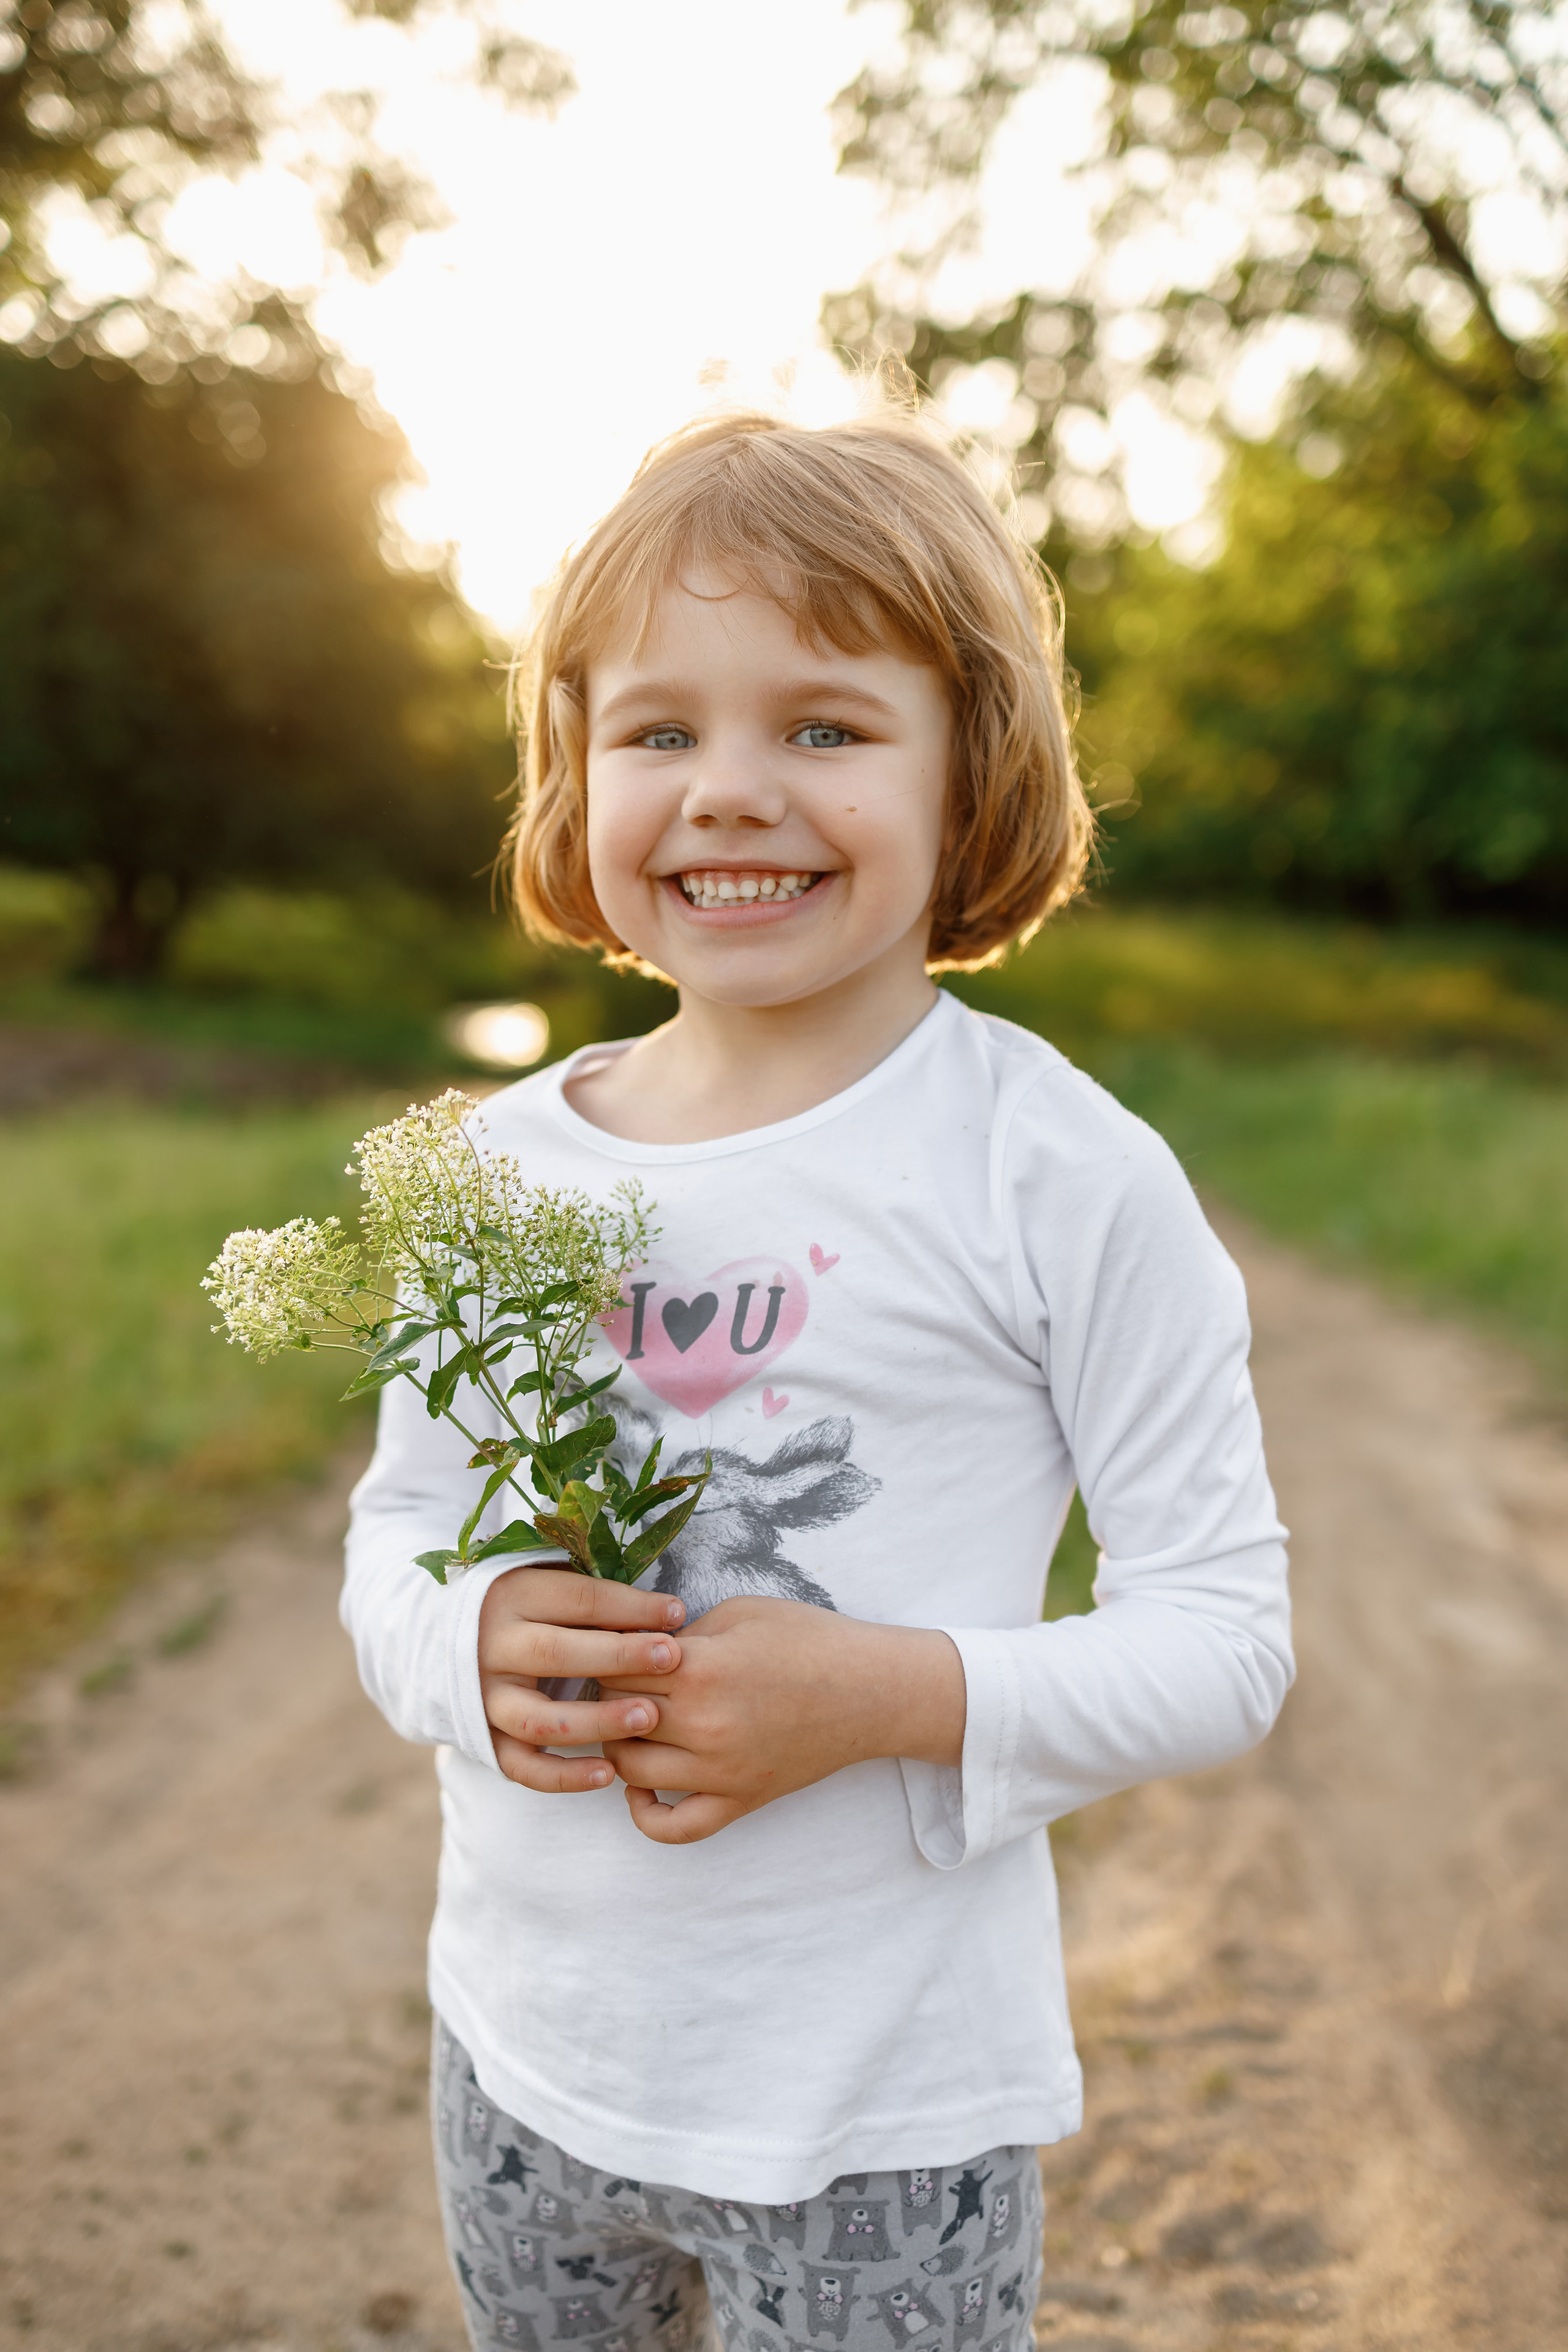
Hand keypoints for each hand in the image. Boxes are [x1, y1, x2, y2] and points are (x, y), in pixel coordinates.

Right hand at [478, 1566, 685, 1792]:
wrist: (445, 1641)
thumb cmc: (525, 1608)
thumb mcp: (550, 1586)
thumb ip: (598, 1598)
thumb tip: (672, 1614)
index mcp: (511, 1597)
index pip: (577, 1601)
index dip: (630, 1608)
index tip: (677, 1615)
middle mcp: (491, 1648)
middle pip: (555, 1653)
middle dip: (618, 1657)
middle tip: (670, 1658)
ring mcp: (485, 1699)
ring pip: (539, 1719)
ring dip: (596, 1722)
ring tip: (648, 1718)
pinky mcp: (485, 1740)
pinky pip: (523, 1767)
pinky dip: (563, 1776)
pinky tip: (607, 1775)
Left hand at [598, 1596, 964, 1844]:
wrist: (872, 1690)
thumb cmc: (809, 1640)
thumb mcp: (739, 1612)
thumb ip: (681, 1633)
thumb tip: (638, 1652)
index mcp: (699, 1669)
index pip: (615, 1666)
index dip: (607, 1654)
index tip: (615, 1648)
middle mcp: (702, 1725)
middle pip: (614, 1716)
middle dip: (608, 1695)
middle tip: (618, 1681)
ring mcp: (720, 1771)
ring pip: (629, 1771)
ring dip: (618, 1746)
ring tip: (630, 1724)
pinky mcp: (739, 1800)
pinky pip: (674, 1829)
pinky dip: (645, 1814)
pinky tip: (642, 1788)